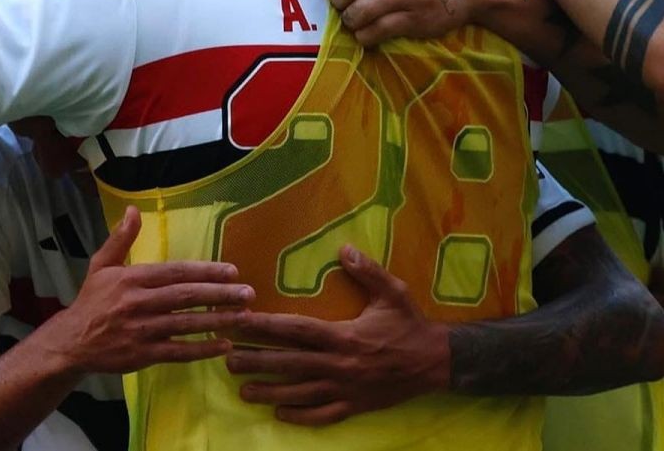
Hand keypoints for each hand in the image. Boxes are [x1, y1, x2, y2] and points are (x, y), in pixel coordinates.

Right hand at [50, 207, 253, 375]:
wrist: (70, 343)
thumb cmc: (92, 301)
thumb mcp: (102, 265)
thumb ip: (121, 239)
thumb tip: (133, 209)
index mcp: (132, 278)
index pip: (176, 272)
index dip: (205, 271)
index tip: (232, 271)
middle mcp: (138, 303)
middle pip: (185, 296)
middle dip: (220, 294)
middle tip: (248, 293)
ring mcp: (142, 331)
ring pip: (185, 324)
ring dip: (217, 321)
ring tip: (244, 317)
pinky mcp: (142, 355)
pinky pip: (177, 352)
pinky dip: (201, 349)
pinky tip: (223, 345)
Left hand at [225, 246, 449, 425]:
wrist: (436, 363)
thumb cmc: (410, 324)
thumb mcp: (393, 291)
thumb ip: (366, 271)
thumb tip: (343, 248)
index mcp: (344, 336)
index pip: (296, 331)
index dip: (265, 327)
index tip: (241, 322)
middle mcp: (339, 365)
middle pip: (289, 364)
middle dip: (256, 361)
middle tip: (227, 358)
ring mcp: (345, 389)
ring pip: (299, 393)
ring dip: (269, 391)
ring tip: (243, 389)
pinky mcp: (354, 406)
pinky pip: (321, 415)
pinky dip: (299, 415)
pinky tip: (279, 412)